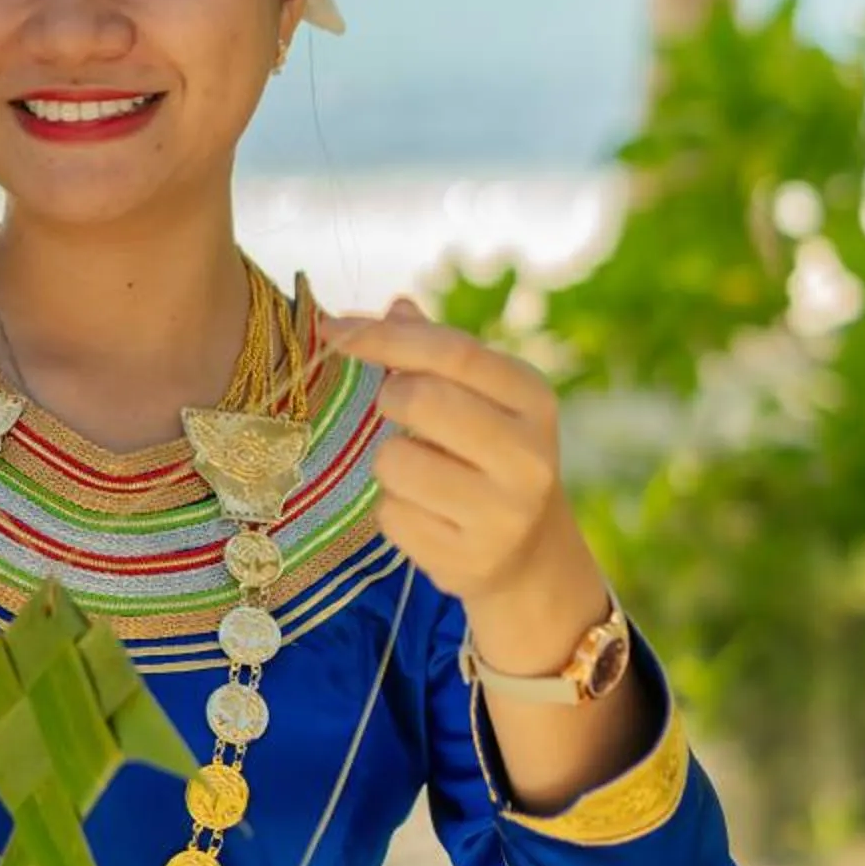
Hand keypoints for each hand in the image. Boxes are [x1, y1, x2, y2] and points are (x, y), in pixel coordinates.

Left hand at [315, 294, 575, 609]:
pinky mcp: (470, 560)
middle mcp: (528, 454)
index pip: (452, 350)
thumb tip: (394, 306)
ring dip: (389, 463)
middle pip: (420, 399)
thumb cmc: (490, 455)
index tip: (332, 329)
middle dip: (389, 398)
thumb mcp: (481, 397)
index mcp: (532, 397)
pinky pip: (391, 516)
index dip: (383, 336)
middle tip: (395, 410)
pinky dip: (393, 510)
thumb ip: (437, 350)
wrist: (531, 553)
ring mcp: (503, 512)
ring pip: (395, 462)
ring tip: (421, 473)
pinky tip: (426, 515)